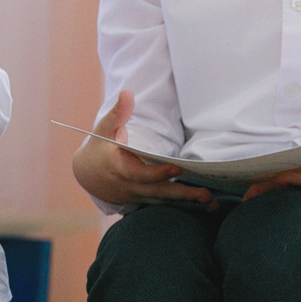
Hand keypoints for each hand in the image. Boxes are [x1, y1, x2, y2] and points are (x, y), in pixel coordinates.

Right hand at [70, 89, 212, 208]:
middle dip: (182, 194)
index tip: (177, 168)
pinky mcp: (144, 201)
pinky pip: (166, 206)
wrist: (88, 175)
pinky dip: (185, 208)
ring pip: (165, 202)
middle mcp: (129, 186)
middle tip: (206, 195)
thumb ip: (118, 113)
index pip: (139, 174)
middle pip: (158, 192)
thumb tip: (127, 93)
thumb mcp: (105, 129)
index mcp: (119, 167)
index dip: (157, 173)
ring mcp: (138, 196)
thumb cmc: (100, 148)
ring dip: (189, 204)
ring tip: (212, 204)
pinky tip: (207, 208)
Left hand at [250, 109, 300, 222]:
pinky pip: (299, 195)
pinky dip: (282, 192)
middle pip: (296, 189)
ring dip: (273, 193)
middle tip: (248, 191)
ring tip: (248, 193)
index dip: (294, 177)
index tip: (275, 176)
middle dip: (273, 189)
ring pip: (295, 194)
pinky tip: (264, 191)